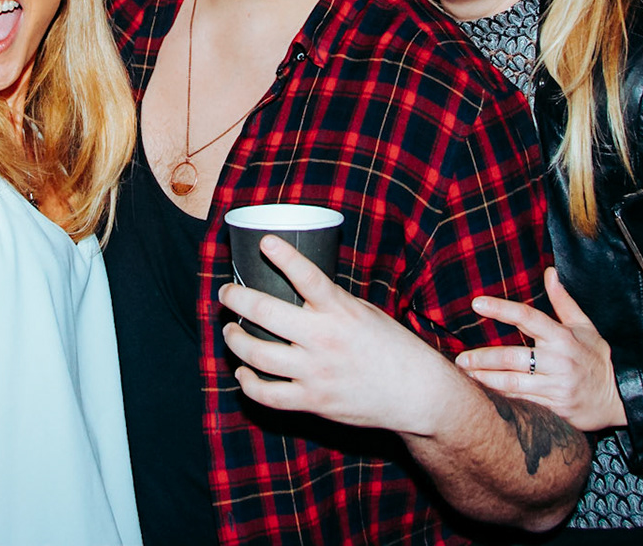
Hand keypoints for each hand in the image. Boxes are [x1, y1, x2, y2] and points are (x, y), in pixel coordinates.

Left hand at [218, 235, 459, 435]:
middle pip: (265, 313)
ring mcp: (316, 372)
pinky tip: (244, 372)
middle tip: (227, 292)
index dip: (284, 256)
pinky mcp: (313, 401)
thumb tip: (296, 286)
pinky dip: (249, 383)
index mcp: (340, 311)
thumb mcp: (364, 313)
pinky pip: (268, 395)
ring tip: (229, 330)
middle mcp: (324, 339)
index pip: (308, 276)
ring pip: (257, 354)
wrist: (415, 393)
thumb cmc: (391, 347)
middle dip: (236, 299)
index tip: (265, 242)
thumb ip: (331, 303)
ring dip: (234, 340)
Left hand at [457, 267, 626, 431]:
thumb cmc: (597, 358)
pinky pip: (523, 403)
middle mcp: (558, 362)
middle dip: (483, 358)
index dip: (501, 309)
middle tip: (460, 359)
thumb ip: (563, 301)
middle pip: (513, 357)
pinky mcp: (555, 409)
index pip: (528, 317)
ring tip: (467, 376)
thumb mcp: (585, 326)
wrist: (619, 397)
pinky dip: (502, 399)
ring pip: (513, 383)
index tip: (477, 303)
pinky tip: (486, 395)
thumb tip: (550, 272)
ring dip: (486, 380)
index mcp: (563, 337)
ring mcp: (556, 387)